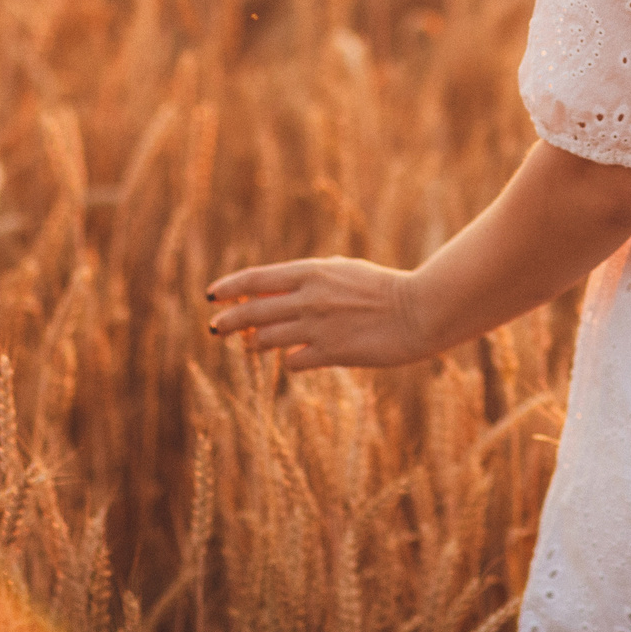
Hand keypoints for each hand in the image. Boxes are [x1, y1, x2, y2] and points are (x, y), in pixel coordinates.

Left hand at [206, 257, 428, 369]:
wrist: (419, 310)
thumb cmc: (384, 287)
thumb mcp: (344, 270)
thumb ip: (312, 277)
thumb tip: (279, 287)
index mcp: (312, 272)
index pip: (256, 278)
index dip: (229, 287)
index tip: (211, 295)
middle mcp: (308, 298)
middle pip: (251, 311)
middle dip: (228, 321)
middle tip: (214, 328)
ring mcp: (318, 327)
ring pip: (265, 339)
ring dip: (253, 343)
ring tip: (249, 345)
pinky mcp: (331, 353)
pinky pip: (293, 361)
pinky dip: (289, 360)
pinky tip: (293, 358)